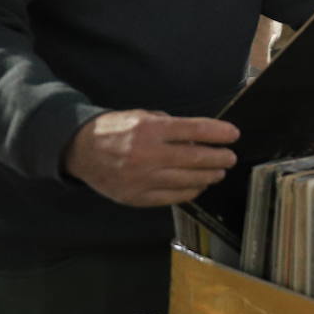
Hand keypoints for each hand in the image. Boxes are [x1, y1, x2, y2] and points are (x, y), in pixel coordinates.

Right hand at [63, 110, 238, 206]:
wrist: (80, 151)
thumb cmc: (115, 130)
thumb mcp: (143, 116)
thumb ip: (171, 126)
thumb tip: (201, 136)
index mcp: (149, 130)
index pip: (194, 130)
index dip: (218, 133)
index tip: (233, 134)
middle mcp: (146, 155)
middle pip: (195, 158)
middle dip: (218, 158)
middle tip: (230, 157)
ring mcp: (141, 179)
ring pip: (187, 180)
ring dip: (208, 176)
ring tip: (219, 172)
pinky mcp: (136, 197)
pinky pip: (172, 197)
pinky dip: (190, 192)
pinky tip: (198, 185)